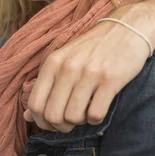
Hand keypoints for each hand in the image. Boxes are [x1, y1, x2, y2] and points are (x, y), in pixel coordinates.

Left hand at [25, 4, 154, 131]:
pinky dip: (96, 119)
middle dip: (61, 126)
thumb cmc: (94, 48)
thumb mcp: (64, 60)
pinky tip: (100, 107)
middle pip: (53, 116)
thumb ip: (45, 86)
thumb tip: (26, 116)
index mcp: (53, 62)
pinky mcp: (110, 80)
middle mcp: (68, 67)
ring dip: (80, 122)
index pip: (35, 104)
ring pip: (73, 118)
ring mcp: (89, 74)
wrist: (128, 28)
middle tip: (71, 121)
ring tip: (86, 111)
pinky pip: (95, 115)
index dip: (41, 121)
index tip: (52, 123)